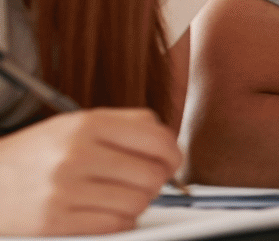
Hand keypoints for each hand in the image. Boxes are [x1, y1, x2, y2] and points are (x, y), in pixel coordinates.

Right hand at [0, 109, 182, 235]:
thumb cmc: (35, 155)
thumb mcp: (73, 125)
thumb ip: (123, 125)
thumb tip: (168, 140)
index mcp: (85, 125)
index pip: (156, 138)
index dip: (172, 154)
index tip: (170, 161)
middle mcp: (76, 154)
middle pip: (152, 174)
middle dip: (155, 181)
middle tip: (142, 182)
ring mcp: (64, 188)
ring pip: (138, 201)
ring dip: (137, 203)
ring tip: (119, 196)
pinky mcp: (56, 220)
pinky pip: (116, 224)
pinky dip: (120, 221)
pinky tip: (106, 212)